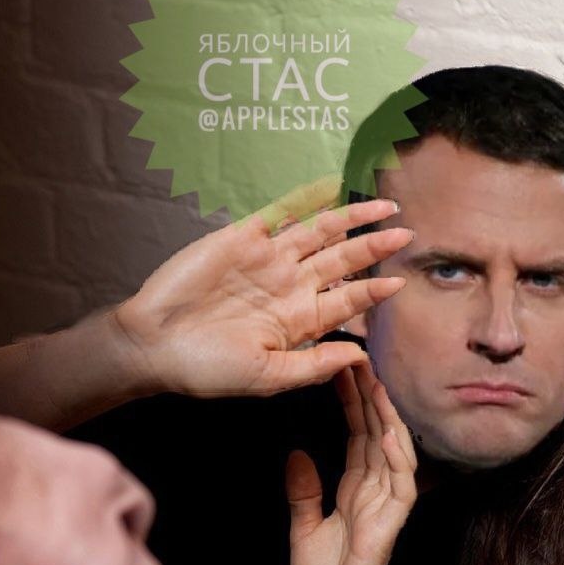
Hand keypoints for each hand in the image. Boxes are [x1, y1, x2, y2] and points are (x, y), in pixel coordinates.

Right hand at [111, 179, 411, 397]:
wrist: (155, 344)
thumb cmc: (207, 368)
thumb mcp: (269, 377)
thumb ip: (315, 365)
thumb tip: (362, 355)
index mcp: (298, 321)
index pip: (347, 300)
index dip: (375, 290)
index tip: (402, 281)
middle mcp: (288, 286)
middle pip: (342, 261)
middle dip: (374, 248)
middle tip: (408, 234)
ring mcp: (267, 259)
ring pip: (319, 233)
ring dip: (352, 219)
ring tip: (385, 207)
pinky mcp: (243, 238)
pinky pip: (281, 212)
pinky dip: (307, 199)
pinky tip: (332, 187)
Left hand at [287, 362, 417, 564]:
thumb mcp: (304, 531)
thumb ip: (304, 493)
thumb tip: (296, 453)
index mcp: (355, 494)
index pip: (356, 438)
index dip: (351, 404)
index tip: (341, 369)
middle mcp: (375, 496)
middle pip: (375, 436)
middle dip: (368, 397)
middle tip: (358, 357)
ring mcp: (386, 511)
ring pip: (392, 453)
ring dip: (385, 418)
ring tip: (375, 382)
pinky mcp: (389, 530)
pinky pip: (399, 488)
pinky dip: (395, 459)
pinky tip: (389, 433)